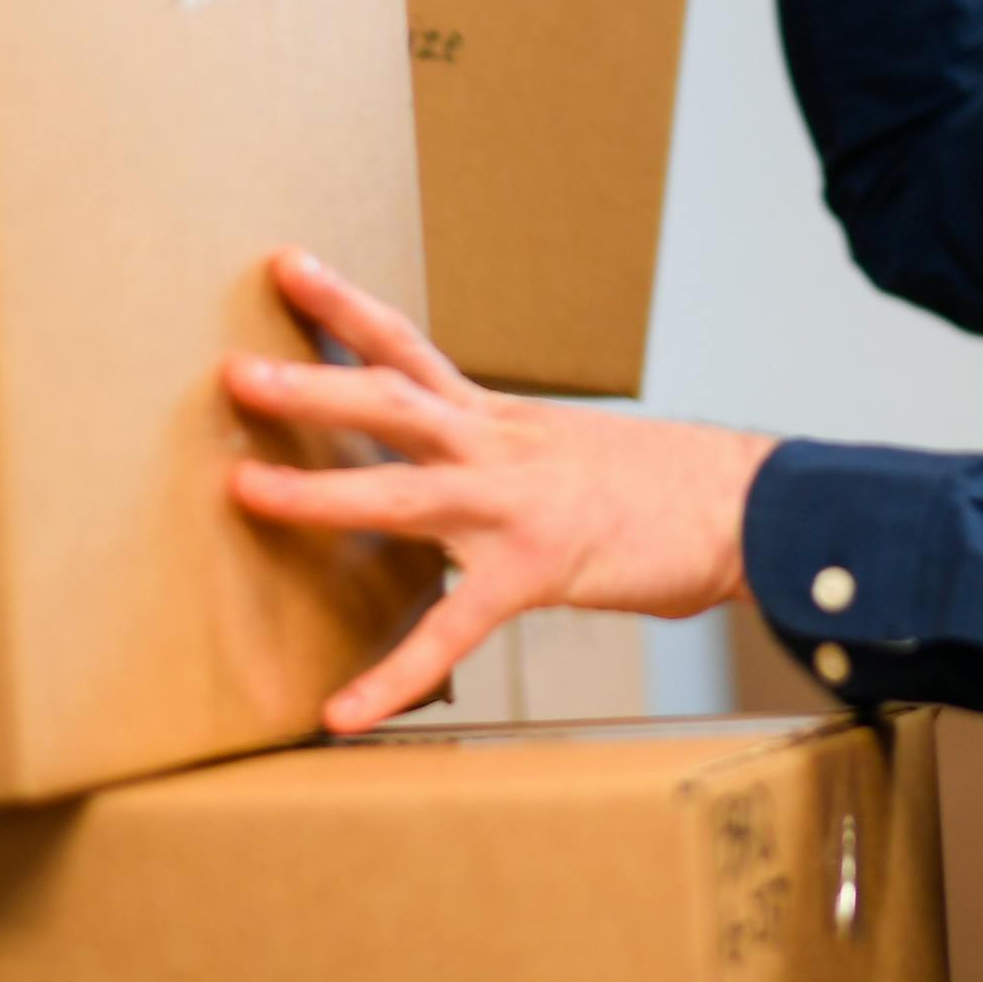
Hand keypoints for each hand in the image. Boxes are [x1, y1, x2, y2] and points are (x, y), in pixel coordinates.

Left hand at [222, 248, 778, 733]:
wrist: (747, 504)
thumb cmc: (667, 484)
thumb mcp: (574, 446)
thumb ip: (510, 452)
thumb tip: (461, 462)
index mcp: (505, 418)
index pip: (412, 349)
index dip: (347, 308)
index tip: (287, 268)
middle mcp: (502, 446)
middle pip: (395, 398)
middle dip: (312, 382)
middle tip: (235, 369)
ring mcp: (516, 506)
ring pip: (404, 489)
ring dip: (319, 490)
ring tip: (243, 490)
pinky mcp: (538, 571)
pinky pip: (451, 629)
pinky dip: (393, 675)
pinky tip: (342, 713)